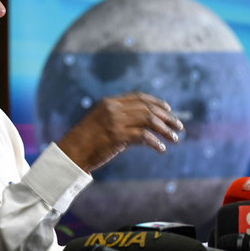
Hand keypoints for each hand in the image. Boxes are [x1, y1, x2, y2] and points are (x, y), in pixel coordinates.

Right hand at [56, 91, 183, 171]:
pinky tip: (161, 149)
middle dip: (167, 117)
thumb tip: (143, 126)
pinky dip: (155, 143)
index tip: (169, 109)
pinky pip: (144, 137)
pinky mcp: (116, 136)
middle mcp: (112, 109)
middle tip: (178, 127)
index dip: (156, 102)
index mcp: (108, 103)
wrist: (70, 153)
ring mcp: (114, 122)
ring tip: (174, 139)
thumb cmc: (85, 142)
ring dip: (165, 130)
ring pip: (149, 120)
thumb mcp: (100, 123)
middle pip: (147, 108)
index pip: (138, 97)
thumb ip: (119, 120)